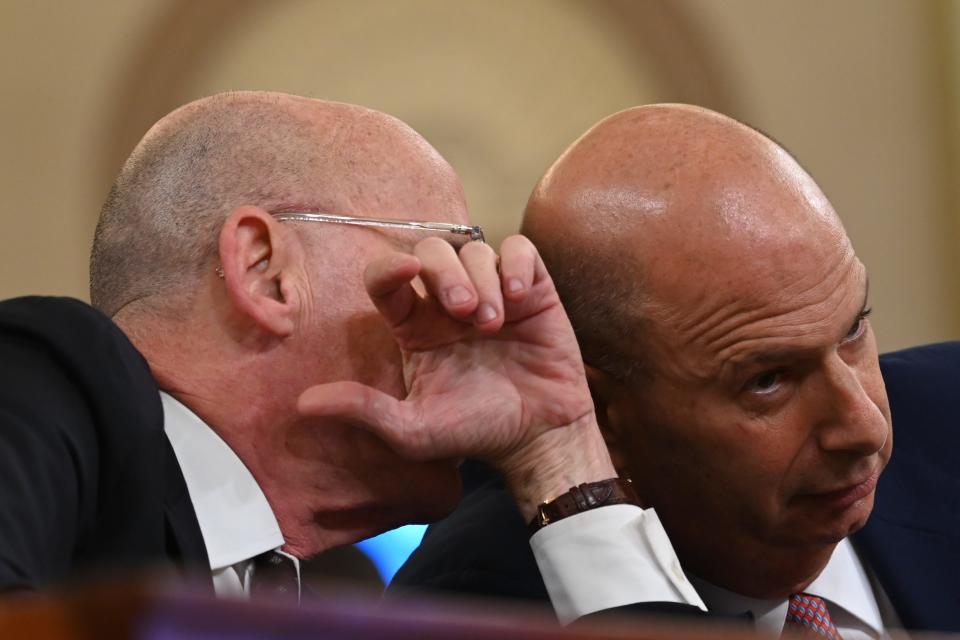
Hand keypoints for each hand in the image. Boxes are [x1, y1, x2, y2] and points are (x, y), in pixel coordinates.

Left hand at [297, 235, 614, 516]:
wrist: (537, 436)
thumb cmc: (474, 432)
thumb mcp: (412, 430)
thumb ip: (363, 410)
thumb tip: (304, 404)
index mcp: (413, 326)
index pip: (387, 279)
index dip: (389, 266)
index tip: (405, 272)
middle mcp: (446, 302)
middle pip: (431, 252)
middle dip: (445, 274)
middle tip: (463, 313)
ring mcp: (490, 291)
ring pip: (476, 251)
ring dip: (483, 281)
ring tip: (494, 324)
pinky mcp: (531, 290)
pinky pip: (520, 251)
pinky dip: (517, 265)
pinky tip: (519, 298)